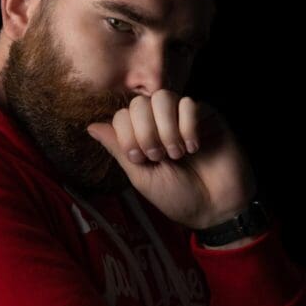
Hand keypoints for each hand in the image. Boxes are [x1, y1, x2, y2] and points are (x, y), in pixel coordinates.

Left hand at [86, 91, 257, 229]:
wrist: (215, 208)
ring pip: (163, 97)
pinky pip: (190, 103)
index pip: (122, 115)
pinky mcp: (207, 116)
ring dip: (166, 128)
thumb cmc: (178, 196)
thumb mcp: (141, 177)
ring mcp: (184, 117)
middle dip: (145, 131)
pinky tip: (195, 147)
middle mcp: (161, 122)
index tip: (140, 159)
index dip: (127, 134)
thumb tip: (90, 126)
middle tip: (158, 156)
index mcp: (142, 135)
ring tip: (176, 153)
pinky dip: (188, 126)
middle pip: (140, 102)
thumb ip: (118, 149)